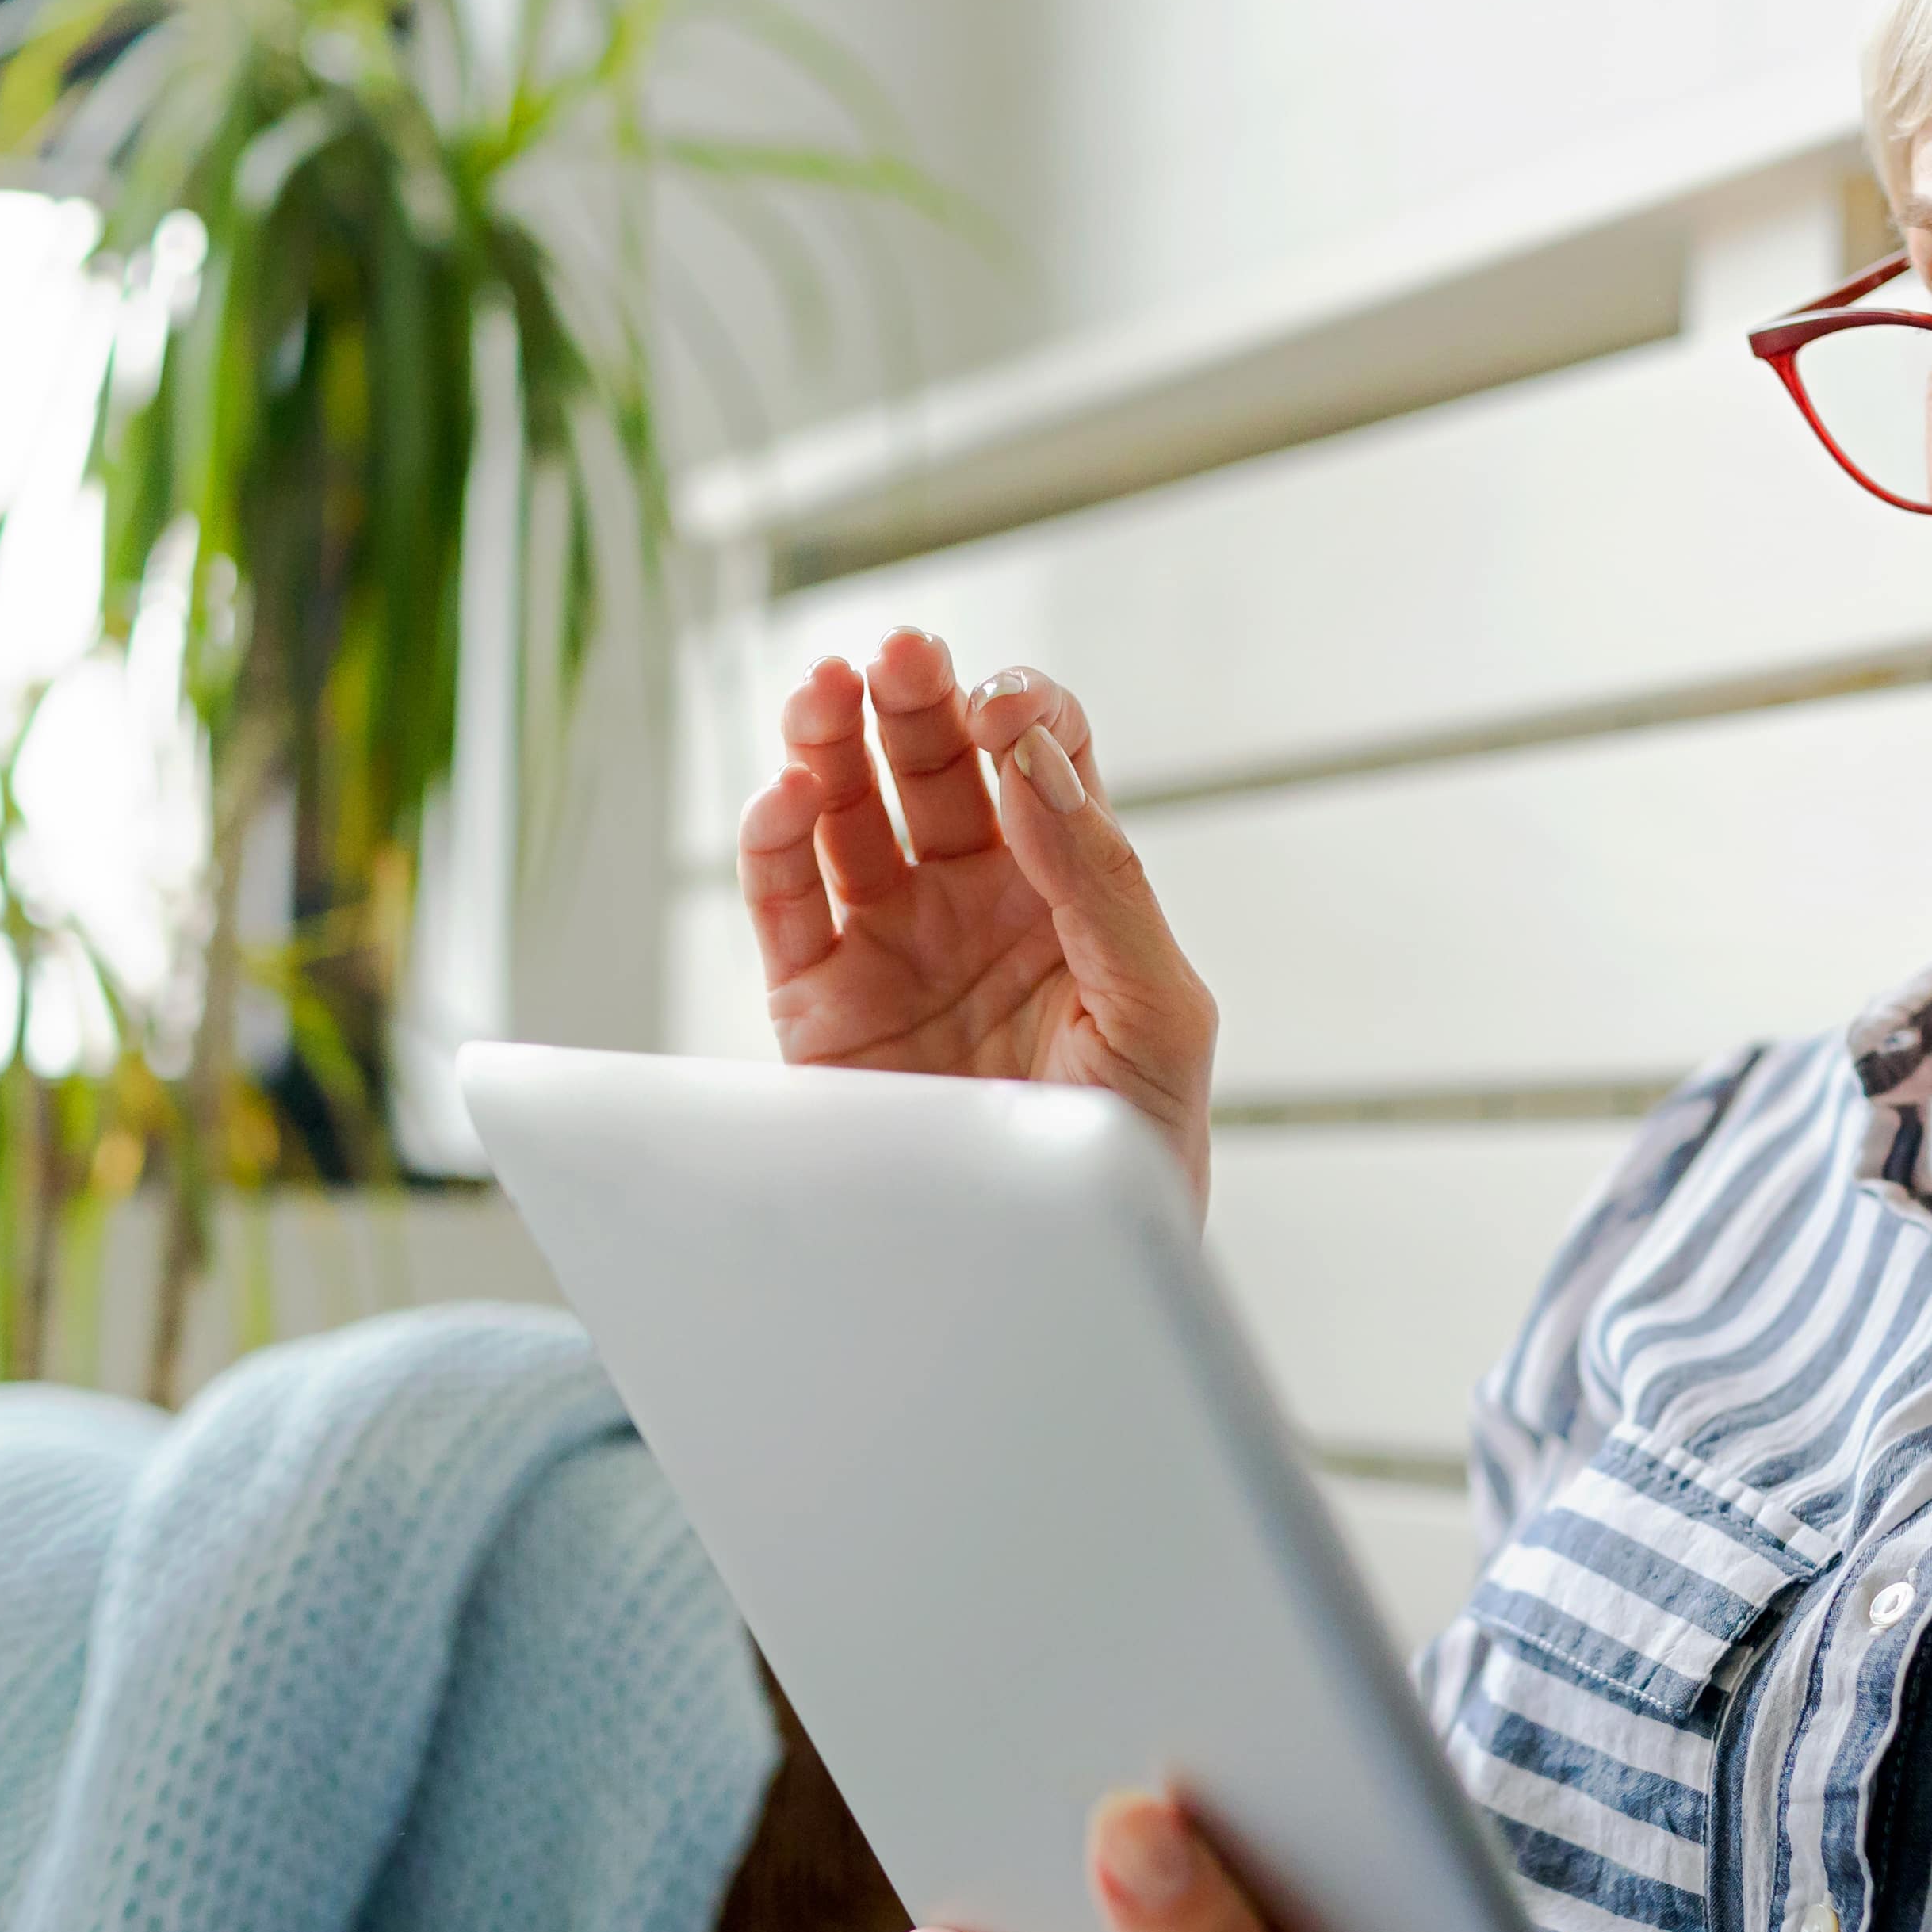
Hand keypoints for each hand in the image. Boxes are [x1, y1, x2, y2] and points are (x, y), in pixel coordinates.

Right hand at [737, 629, 1217, 1201]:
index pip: (1039, 757)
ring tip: (822, 690)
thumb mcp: (1158, 1014)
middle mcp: (972, 902)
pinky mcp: (814, 1003)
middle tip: (900, 656)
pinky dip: (772, 842)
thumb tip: (1026, 760)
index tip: (1003, 716)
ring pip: (845, 812)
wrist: (1058, 1275)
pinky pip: (783, 901)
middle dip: (915, 699)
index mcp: (1067, 889)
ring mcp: (889, 946)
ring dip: (828, 740)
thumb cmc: (1132, 1155)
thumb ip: (1104, 884)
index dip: (1020, 714)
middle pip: (932, 761)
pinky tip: (787, 798)